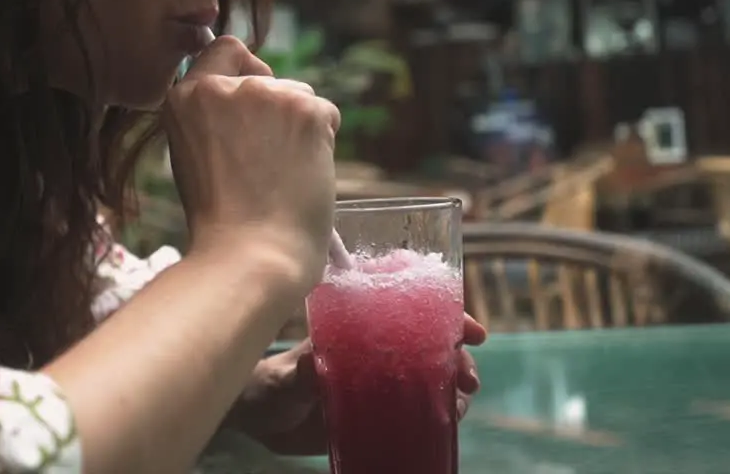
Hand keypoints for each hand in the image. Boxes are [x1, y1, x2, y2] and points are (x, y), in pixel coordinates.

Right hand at [163, 36, 340, 291]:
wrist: (248, 256)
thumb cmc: (220, 222)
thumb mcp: (194, 155)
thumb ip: (215, 119)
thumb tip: (253, 100)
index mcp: (185, 96)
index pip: (225, 50)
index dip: (244, 72)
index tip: (251, 103)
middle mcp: (223, 86)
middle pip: (269, 78)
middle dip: (276, 111)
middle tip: (267, 164)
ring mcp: (266, 94)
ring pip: (300, 96)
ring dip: (299, 128)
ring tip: (281, 177)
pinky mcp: (306, 109)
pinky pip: (326, 115)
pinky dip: (322, 144)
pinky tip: (303, 175)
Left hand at [227, 314, 488, 454]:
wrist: (261, 419)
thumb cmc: (269, 385)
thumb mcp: (284, 378)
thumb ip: (301, 373)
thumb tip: (316, 365)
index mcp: (357, 327)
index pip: (409, 307)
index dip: (444, 313)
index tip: (469, 330)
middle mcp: (376, 348)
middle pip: (431, 342)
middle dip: (457, 355)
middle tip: (467, 378)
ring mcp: (381, 379)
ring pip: (432, 374)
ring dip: (454, 384)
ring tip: (460, 401)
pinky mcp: (381, 410)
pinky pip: (420, 409)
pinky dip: (440, 413)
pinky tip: (449, 421)